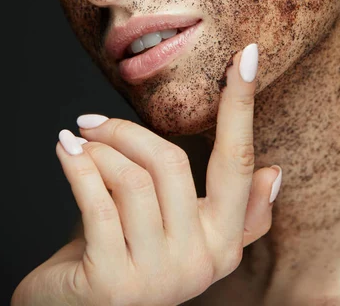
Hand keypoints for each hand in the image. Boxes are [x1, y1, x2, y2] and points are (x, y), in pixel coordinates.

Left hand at [12, 44, 281, 305]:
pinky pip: (98, 202)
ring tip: (76, 144)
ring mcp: (158, 278)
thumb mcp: (183, 231)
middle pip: (172, 163)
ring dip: (98, 150)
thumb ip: (235, 212)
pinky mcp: (113, 283)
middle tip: (91, 120)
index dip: (240, 105)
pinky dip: (77, 166)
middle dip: (126, 131)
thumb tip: (275, 173)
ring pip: (133, 179)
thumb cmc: (129, 255)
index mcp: (223, 243)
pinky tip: (65, 148)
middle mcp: (199, 263)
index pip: (238, 161)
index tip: (244, 57)